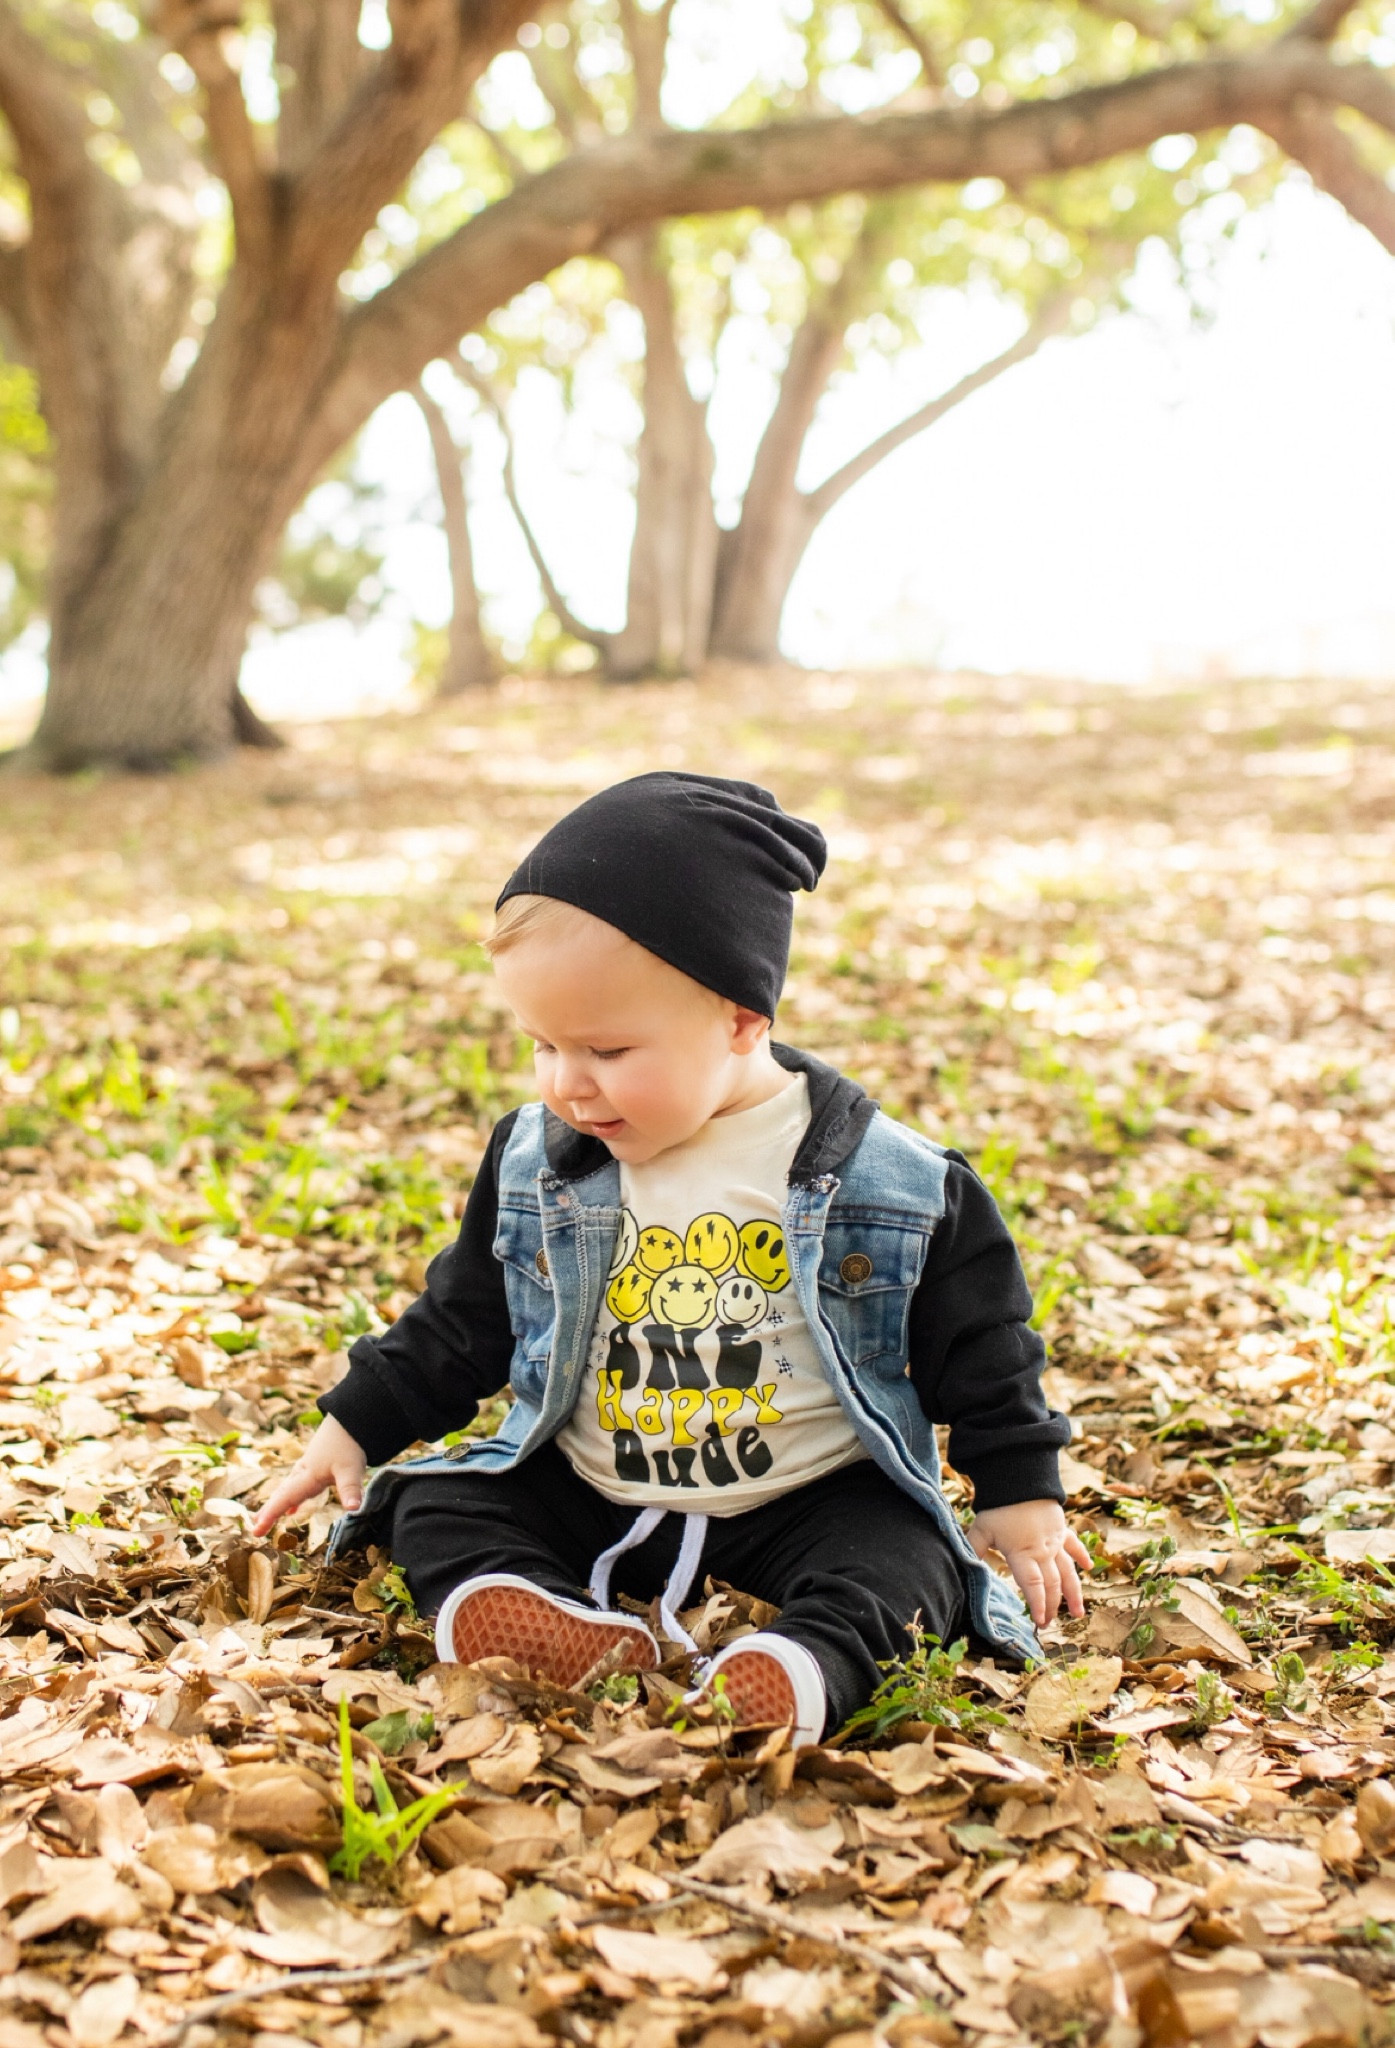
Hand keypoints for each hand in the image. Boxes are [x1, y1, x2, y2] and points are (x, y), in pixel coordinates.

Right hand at [251, 1414, 366, 1538]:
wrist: (348, 1419)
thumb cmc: (348, 1444)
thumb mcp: (351, 1469)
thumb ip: (350, 1489)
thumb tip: (354, 1509)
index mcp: (307, 1476)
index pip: (285, 1499)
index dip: (271, 1515)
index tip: (257, 1530)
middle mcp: (302, 1473)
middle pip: (281, 1495)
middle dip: (268, 1512)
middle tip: (255, 1530)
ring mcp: (306, 1469)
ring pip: (286, 1490)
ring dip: (276, 1505)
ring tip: (263, 1519)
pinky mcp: (314, 1466)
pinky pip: (296, 1487)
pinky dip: (290, 1499)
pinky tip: (292, 1510)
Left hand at [968, 1499, 1089, 1627]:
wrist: (1021, 1477)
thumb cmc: (999, 1505)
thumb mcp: (981, 1529)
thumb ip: (973, 1550)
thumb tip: (962, 1569)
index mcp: (1023, 1553)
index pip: (1033, 1586)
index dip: (1037, 1605)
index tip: (1039, 1622)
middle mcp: (1043, 1551)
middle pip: (1051, 1584)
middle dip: (1051, 1606)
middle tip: (1048, 1624)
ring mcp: (1055, 1540)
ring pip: (1068, 1571)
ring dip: (1074, 1593)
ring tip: (1078, 1613)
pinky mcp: (1062, 1528)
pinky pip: (1075, 1544)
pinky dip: (1082, 1556)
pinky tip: (1089, 1567)